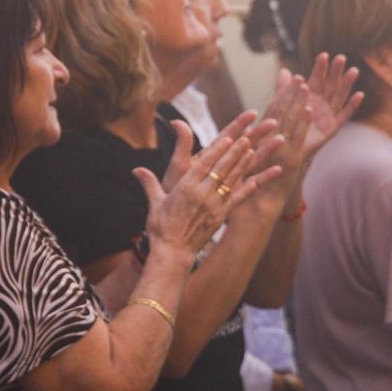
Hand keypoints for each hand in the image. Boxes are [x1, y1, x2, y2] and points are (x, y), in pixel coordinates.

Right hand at [135, 123, 282, 264]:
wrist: (172, 252)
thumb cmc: (160, 228)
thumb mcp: (154, 203)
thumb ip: (149, 183)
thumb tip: (136, 169)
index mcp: (186, 187)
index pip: (204, 163)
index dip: (218, 150)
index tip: (228, 138)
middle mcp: (202, 194)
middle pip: (221, 168)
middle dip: (234, 152)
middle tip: (246, 138)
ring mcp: (213, 205)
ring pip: (231, 180)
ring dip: (242, 165)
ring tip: (252, 150)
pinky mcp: (220, 217)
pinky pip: (236, 200)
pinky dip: (247, 189)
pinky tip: (255, 180)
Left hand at [164, 110, 280, 194]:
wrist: (176, 220)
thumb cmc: (173, 190)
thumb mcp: (178, 165)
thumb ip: (182, 144)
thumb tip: (176, 121)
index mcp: (208, 156)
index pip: (226, 136)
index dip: (239, 124)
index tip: (252, 113)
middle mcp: (220, 165)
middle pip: (242, 145)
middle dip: (258, 133)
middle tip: (273, 122)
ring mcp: (227, 178)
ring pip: (251, 161)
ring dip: (266, 150)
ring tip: (281, 140)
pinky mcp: (232, 193)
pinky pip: (251, 184)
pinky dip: (265, 177)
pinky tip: (279, 169)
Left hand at [292, 53, 361, 159]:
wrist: (286, 150)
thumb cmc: (284, 127)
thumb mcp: (282, 107)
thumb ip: (284, 90)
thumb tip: (285, 71)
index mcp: (309, 98)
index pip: (316, 79)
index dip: (320, 68)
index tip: (323, 55)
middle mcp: (321, 104)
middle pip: (330, 85)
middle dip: (335, 72)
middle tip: (341, 58)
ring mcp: (328, 115)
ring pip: (339, 97)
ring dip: (347, 84)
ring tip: (354, 71)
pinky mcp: (332, 128)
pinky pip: (344, 115)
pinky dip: (352, 106)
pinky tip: (359, 94)